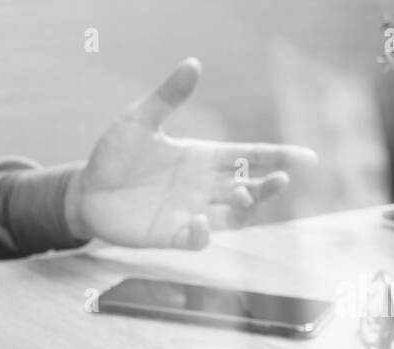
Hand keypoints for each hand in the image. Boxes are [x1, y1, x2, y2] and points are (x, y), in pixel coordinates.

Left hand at [64, 58, 317, 249]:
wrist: (86, 189)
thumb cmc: (115, 154)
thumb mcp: (139, 119)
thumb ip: (168, 97)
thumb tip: (193, 64)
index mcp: (203, 158)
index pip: (249, 156)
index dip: (278, 157)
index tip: (308, 158)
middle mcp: (202, 188)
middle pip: (248, 188)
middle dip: (268, 186)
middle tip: (280, 178)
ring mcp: (188, 213)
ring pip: (230, 217)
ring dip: (243, 209)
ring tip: (245, 195)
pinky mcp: (167, 235)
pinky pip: (194, 239)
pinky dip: (201, 234)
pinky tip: (199, 221)